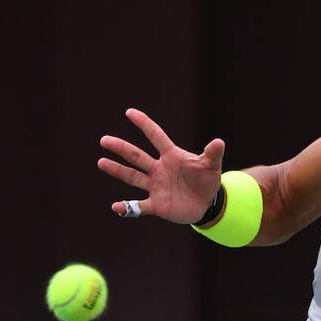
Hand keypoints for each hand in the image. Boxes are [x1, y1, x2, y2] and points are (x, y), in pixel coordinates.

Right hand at [98, 108, 225, 223]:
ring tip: (101, 162)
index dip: (144, 124)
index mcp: (171, 156)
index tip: (130, 112)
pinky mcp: (156, 204)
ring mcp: (156, 186)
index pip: (156, 136)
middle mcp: (159, 169)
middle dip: (121, 148)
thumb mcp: (212, 167)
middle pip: (137, 156)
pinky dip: (127, 208)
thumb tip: (219, 142)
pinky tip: (115, 207)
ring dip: (117, 170)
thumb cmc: (207, 180)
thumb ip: (212, 155)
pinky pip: (138, 206)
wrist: (207, 203)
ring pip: (133, 177)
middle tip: (104, 140)